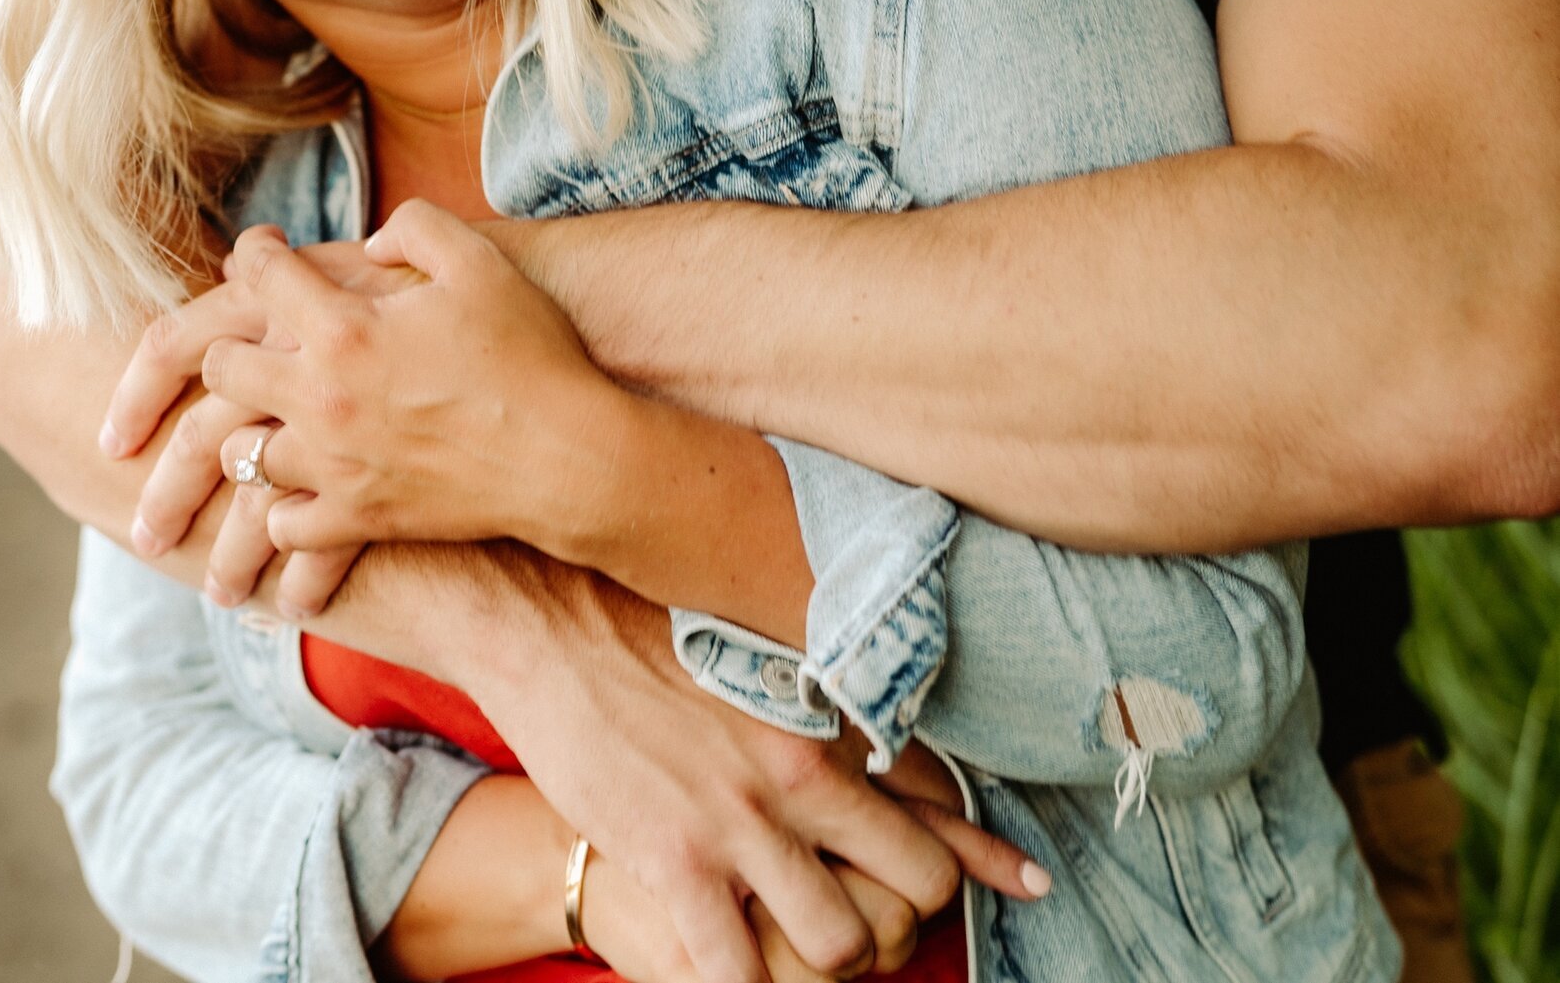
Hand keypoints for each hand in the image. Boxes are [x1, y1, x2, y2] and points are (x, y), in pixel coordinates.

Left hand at [198, 206, 619, 556]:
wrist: (571, 457)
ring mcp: (334, 464)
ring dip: (246, 433)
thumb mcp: (479, 262)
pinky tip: (295, 499)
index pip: (258, 274)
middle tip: (252, 343)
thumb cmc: (531, 353)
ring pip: (238, 453)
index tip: (265, 251)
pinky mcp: (358, 517)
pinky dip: (282, 513)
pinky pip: (285, 525)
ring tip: (266, 424)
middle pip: (221, 367)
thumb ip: (414, 228)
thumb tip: (369, 244)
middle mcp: (321, 396)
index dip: (256, 251)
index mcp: (343, 327)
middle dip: (227, 346)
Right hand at [427, 550, 1044, 982]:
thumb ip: (820, 702)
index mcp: (826, 723)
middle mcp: (801, 775)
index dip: (976, 860)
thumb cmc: (646, 628)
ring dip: (825, 963)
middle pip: (915, 891)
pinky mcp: (673, 859)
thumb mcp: (758, 652)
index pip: (938, 807)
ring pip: (840, 944)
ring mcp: (740, 822)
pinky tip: (728, 977)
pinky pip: (734, 969)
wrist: (548, 621)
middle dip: (902, 924)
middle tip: (862, 923)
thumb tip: (879, 734)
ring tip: (792, 952)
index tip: (1021, 881)